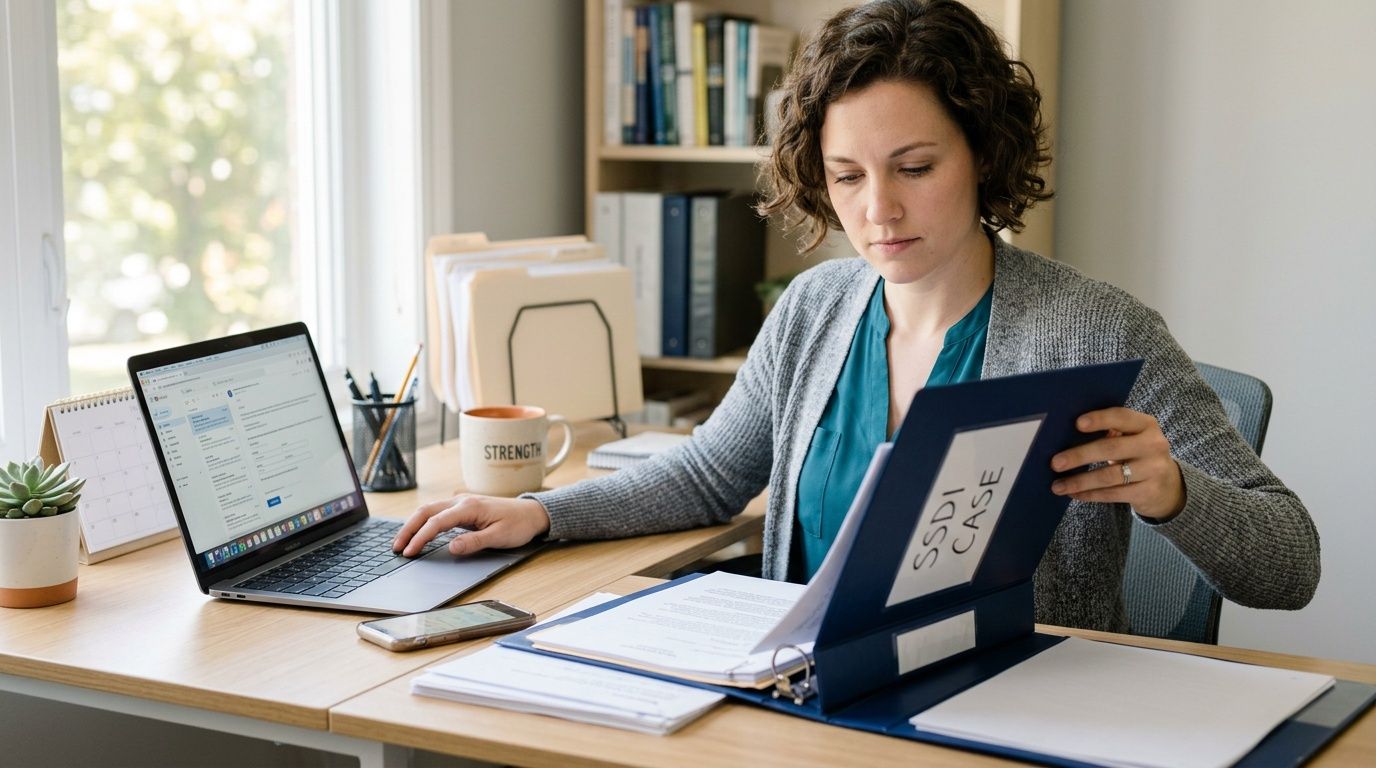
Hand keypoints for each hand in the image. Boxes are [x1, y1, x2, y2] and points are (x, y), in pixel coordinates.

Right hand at [392, 495, 550, 556]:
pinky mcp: (462, 508)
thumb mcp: (499, 537)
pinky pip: (437, 512)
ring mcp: (461, 502)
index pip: (436, 522)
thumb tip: (452, 548)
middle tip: (396, 548)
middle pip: (426, 512)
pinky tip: (417, 533)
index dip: (420, 538)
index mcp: (469, 507)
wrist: (532, 512)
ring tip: (401, 543)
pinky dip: (423, 522)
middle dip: (408, 529)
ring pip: (429, 510)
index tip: (409, 552)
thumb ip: (474, 542)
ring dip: (413, 525)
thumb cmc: (518, 524)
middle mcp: (461, 501)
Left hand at [1049, 407, 1184, 520]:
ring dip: (1079, 481)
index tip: (1077, 424)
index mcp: (1146, 424)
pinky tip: (1074, 494)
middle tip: (1055, 463)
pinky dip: (1090, 494)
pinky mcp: (1148, 492)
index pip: (1121, 417)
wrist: (1169, 485)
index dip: (1099, 420)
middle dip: (1079, 456)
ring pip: (1109, 476)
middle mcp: (1154, 445)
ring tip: (1057, 486)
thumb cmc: (1138, 454)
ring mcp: (1153, 469)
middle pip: (1111, 448)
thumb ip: (1111, 431)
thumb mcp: (1132, 437)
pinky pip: (1113, 494)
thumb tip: (1065, 434)